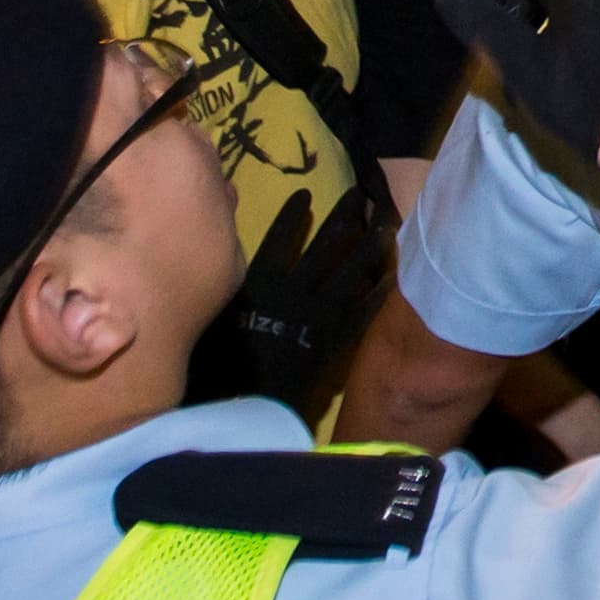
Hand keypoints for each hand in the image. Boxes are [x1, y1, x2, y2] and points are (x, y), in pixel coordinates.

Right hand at [206, 186, 397, 407]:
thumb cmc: (220, 366)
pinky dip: (376, 293)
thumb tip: (217, 254)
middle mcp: (294, 292)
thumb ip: (221, 286)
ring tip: (385, 224)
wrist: (250, 407)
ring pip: (351, 272)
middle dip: (343, 216)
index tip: (306, 192)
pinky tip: (389, 277)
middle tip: (360, 194)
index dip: (293, 216)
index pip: (279, 238)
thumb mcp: (210, 318)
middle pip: (324, 247)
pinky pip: (362, 310)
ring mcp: (318, 315)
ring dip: (369, 246)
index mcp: (259, 285)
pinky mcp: (335, 340)